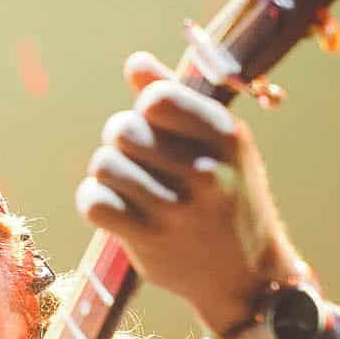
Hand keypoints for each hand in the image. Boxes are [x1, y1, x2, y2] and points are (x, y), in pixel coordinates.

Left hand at [75, 52, 304, 334]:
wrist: (246, 275)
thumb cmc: (227, 196)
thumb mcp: (218, 145)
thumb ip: (175, 99)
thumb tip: (135, 63)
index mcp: (226, 136)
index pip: (155, 99)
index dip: (145, 109)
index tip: (158, 126)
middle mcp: (205, 171)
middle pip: (122, 129)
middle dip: (121, 140)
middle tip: (138, 159)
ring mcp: (177, 210)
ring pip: (104, 164)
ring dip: (109, 173)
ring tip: (130, 185)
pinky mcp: (149, 241)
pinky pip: (93, 202)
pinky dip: (94, 201)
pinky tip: (112, 206)